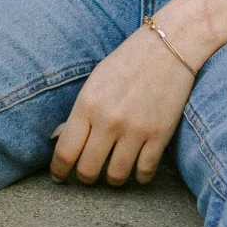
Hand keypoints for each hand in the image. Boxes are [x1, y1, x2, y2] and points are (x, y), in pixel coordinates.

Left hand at [50, 24, 197, 186]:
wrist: (169, 46)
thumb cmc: (127, 62)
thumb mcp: (94, 82)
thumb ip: (78, 113)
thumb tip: (57, 140)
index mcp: (87, 105)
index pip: (65, 152)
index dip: (59, 171)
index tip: (60, 176)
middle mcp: (108, 120)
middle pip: (88, 170)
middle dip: (85, 178)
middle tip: (87, 176)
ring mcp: (135, 129)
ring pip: (116, 176)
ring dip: (112, 180)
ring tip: (113, 174)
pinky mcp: (160, 135)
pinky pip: (145, 171)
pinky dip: (140, 177)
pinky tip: (138, 172)